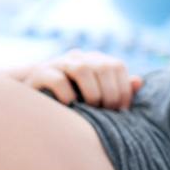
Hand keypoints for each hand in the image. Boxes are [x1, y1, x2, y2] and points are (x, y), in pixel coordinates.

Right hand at [19, 49, 142, 109]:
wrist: (32, 97)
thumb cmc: (71, 98)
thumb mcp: (96, 95)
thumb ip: (118, 88)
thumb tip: (138, 81)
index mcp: (94, 60)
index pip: (117, 66)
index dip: (123, 89)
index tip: (121, 111)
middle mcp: (78, 57)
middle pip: (103, 66)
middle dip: (109, 93)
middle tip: (106, 112)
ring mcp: (58, 63)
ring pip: (82, 69)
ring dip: (92, 92)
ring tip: (91, 108)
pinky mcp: (40, 73)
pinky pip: (57, 79)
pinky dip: (67, 94)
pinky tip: (70, 106)